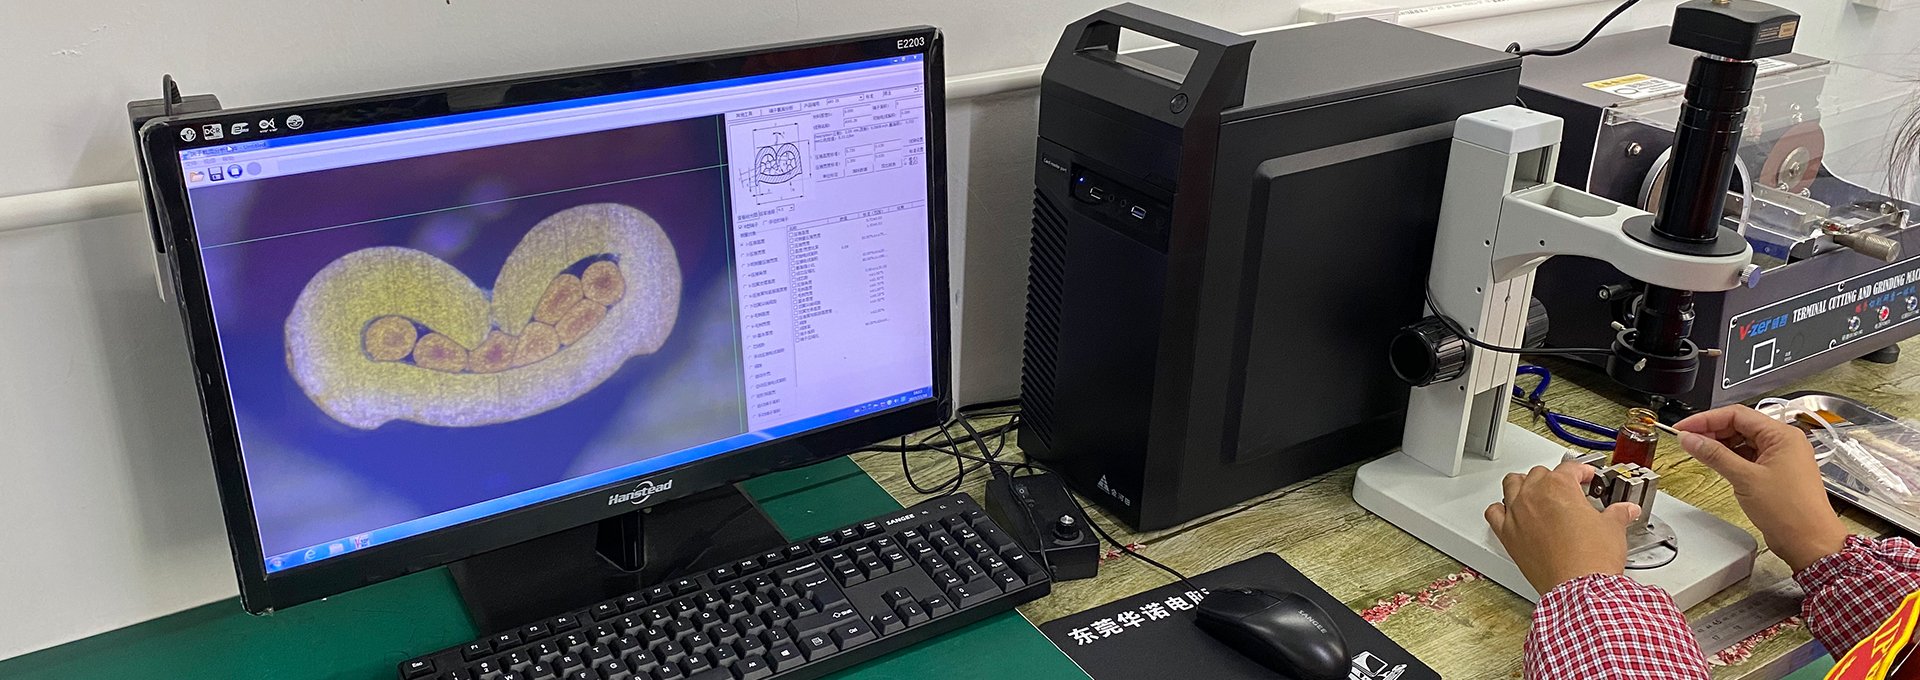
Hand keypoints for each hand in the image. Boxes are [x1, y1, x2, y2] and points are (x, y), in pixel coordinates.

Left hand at [1485, 461, 1642, 594]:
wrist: (1578, 588)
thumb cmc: (1591, 558)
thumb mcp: (1613, 529)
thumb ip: (1618, 514)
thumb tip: (1626, 510)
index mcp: (1559, 487)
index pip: (1569, 468)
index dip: (1581, 471)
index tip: (1586, 476)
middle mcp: (1533, 495)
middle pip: (1539, 474)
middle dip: (1554, 479)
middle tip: (1566, 489)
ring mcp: (1517, 514)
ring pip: (1512, 485)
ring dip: (1523, 485)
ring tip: (1536, 492)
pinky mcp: (1507, 535)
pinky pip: (1493, 513)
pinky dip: (1500, 510)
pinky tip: (1510, 512)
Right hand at [1674, 405, 1847, 571]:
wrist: (1810, 542)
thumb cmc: (1791, 512)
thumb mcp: (1745, 478)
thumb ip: (1714, 455)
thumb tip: (1691, 439)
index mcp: (1782, 436)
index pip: (1737, 415)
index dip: (1706, 420)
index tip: (1684, 428)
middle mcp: (1784, 443)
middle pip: (1740, 426)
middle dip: (1711, 432)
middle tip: (1687, 440)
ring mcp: (1780, 458)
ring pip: (1743, 442)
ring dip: (1719, 446)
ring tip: (1698, 452)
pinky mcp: (1775, 474)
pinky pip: (1748, 457)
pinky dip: (1730, 459)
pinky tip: (1716, 464)